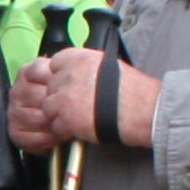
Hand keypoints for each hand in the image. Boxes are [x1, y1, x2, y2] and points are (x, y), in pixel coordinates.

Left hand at [10, 47, 155, 150]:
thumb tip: (82, 74)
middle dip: (61, 97)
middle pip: (51, 87)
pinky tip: (79, 130)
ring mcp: (64, 98)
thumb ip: (87, 68)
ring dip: (60, 115)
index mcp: (78, 58)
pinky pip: (55, 126)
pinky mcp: (66, 119)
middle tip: (76, 106)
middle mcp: (67, 75)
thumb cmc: (133, 89)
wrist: (140, 109)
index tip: (70, 85)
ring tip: (77, 119)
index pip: (55, 64)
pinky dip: (65, 131)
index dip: (61, 76)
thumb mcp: (108, 66)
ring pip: (48, 107)